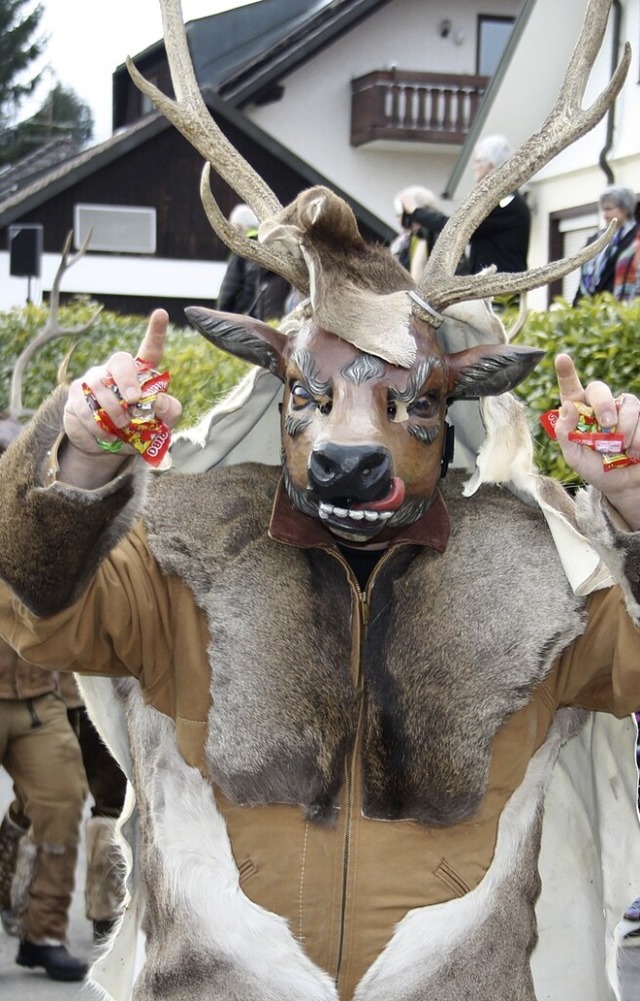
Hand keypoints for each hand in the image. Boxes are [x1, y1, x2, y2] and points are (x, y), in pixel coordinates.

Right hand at [60, 309, 181, 486]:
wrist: (108, 447)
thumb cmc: (138, 429)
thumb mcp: (161, 424)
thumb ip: (169, 411)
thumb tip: (161, 401)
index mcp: (140, 374)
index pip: (149, 350)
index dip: (156, 332)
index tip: (162, 314)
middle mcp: (115, 371)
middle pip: (120, 361)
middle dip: (127, 379)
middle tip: (134, 400)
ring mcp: (92, 381)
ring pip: (99, 387)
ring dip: (113, 412)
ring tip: (121, 429)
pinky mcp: (75, 397)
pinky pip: (84, 408)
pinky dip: (97, 426)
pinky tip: (106, 436)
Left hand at [554, 353, 639, 528]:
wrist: (625, 486)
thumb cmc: (597, 469)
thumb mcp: (575, 457)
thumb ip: (566, 433)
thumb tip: (568, 406)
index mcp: (580, 413)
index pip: (571, 389)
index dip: (566, 372)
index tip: (561, 359)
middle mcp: (602, 406)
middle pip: (600, 389)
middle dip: (603, 405)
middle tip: (607, 426)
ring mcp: (626, 410)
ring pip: (628, 405)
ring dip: (626, 431)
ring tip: (623, 450)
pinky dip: (639, 440)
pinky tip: (636, 453)